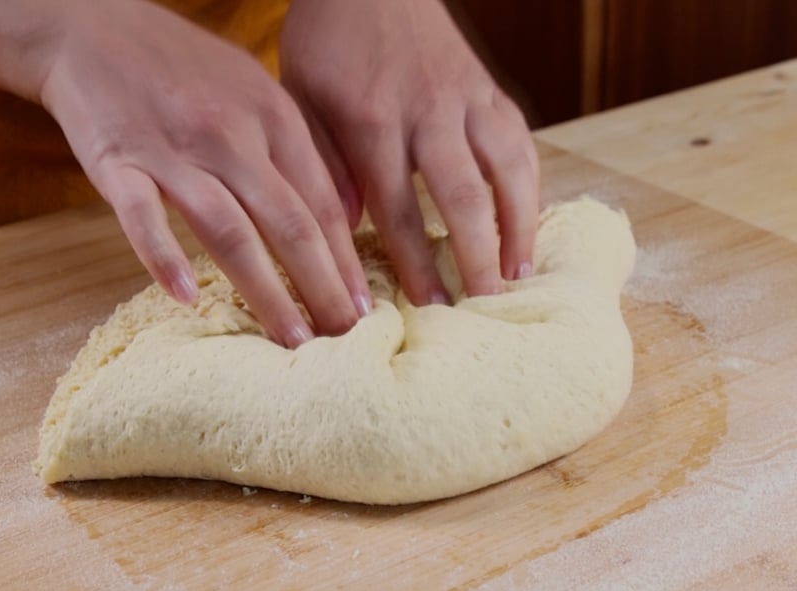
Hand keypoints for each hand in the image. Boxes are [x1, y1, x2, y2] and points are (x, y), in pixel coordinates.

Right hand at [35, 0, 371, 346]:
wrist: (95, 27)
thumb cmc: (189, 71)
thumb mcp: (261, 96)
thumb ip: (304, 153)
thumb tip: (349, 212)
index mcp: (274, 120)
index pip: (322, 205)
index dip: (347, 262)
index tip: (364, 309)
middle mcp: (233, 137)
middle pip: (289, 225)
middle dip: (322, 288)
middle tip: (344, 339)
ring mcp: (175, 151)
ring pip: (230, 230)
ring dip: (266, 291)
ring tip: (292, 340)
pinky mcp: (119, 162)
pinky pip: (142, 215)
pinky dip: (163, 256)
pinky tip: (186, 297)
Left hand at [280, 0, 539, 303]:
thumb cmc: (328, 43)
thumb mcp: (300, 99)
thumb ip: (323, 164)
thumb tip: (350, 231)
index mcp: (373, 121)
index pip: (401, 209)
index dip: (417, 264)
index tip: (428, 307)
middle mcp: (429, 112)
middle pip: (465, 198)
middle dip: (478, 258)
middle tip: (486, 306)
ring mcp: (467, 98)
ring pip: (508, 170)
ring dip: (518, 228)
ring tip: (519, 276)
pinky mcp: (490, 90)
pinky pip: (521, 144)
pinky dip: (529, 190)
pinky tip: (527, 226)